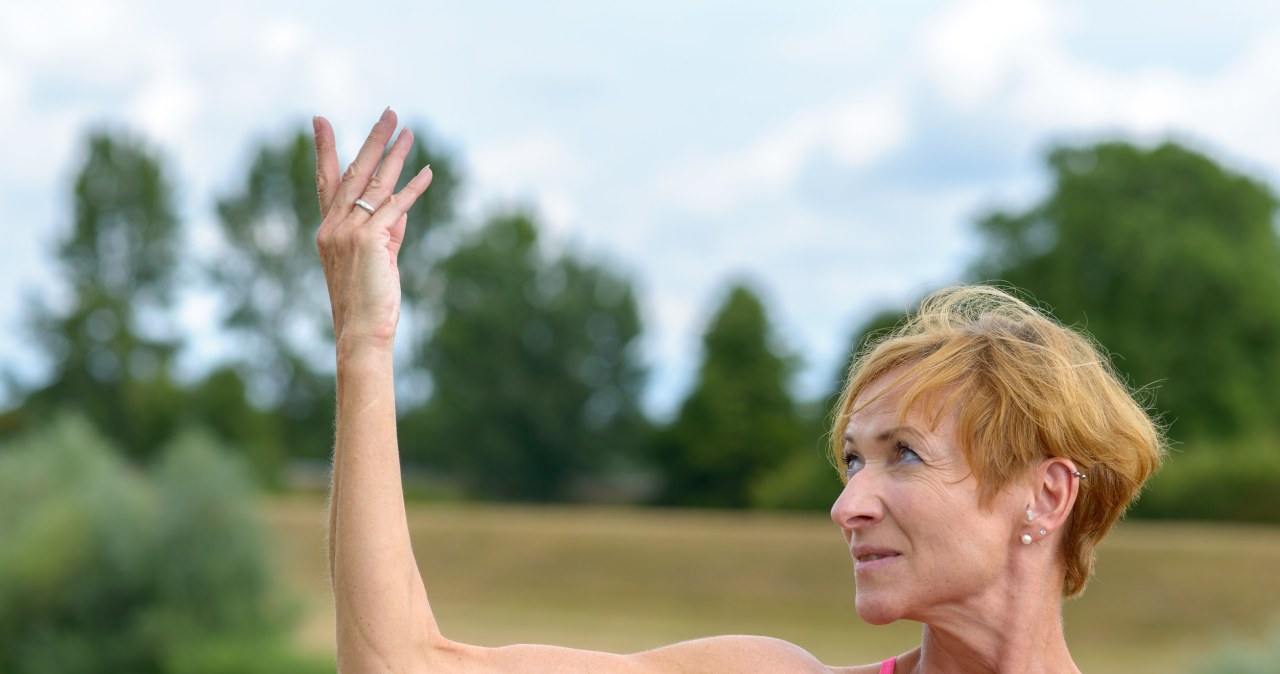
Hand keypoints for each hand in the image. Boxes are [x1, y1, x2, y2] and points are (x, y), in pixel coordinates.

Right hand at [314, 109, 432, 351]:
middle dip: (373, 140)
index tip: (320, 119)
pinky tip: (427, 173)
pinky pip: (393, 208)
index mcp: (328, 230)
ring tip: (409, 132)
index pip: (326, 181)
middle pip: (354, 173)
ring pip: (375, 185)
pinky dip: (412, 191)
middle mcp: (332, 227)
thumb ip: (387, 230)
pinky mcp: (369, 242)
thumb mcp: (377, 259)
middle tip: (388, 112)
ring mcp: (348, 233)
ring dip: (395, 155)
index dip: (325, 149)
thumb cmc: (369, 301)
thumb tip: (401, 205)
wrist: (361, 332)